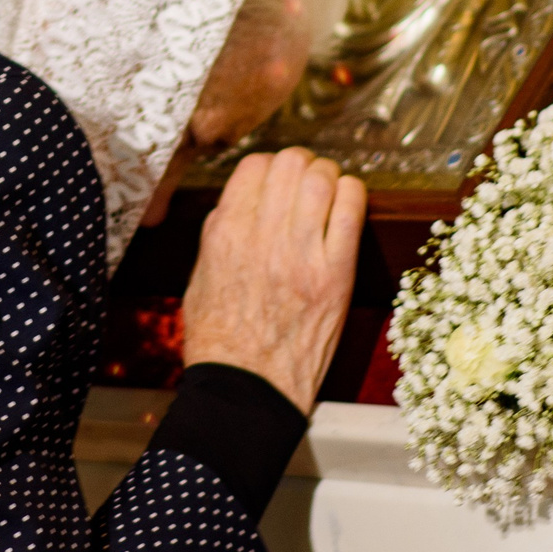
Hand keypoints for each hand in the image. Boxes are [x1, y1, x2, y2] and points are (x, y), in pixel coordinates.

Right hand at [180, 149, 365, 413]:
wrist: (248, 388)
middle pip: (291, 162)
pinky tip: (347, 203)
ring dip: (329, 176)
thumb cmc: (220, 340)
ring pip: (323, 178)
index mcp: (225, 235)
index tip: (277, 180)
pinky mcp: (335, 274)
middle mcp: (261, 237)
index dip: (269, 166)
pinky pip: (352, 210)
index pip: (254, 166)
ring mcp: (301, 254)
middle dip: (302, 164)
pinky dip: (353, 194)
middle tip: (307, 181)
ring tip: (329, 190)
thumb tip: (237, 204)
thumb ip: (218, 235)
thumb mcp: (199, 279)